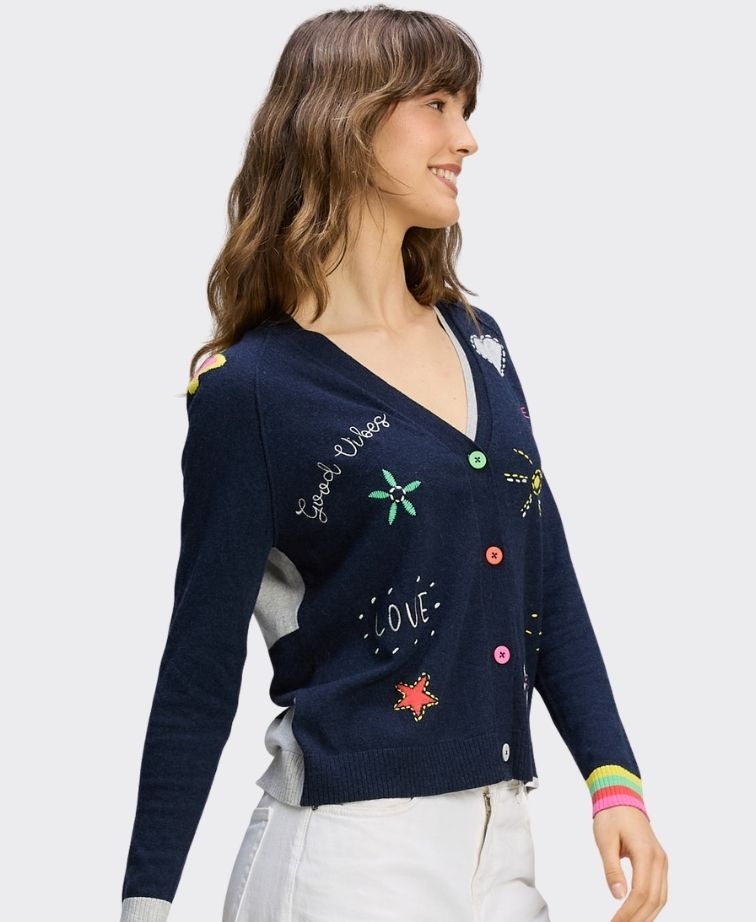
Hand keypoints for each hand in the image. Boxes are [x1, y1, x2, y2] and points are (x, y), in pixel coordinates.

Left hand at [592, 805, 667, 920]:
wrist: (622, 798)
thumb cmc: (612, 816)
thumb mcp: (605, 840)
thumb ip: (612, 869)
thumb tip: (618, 896)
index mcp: (645, 853)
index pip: (641, 892)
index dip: (629, 913)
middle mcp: (659, 860)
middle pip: (654, 899)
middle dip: (638, 918)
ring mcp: (662, 861)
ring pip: (661, 898)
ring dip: (647, 915)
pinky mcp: (659, 863)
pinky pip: (660, 890)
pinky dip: (651, 906)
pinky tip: (640, 914)